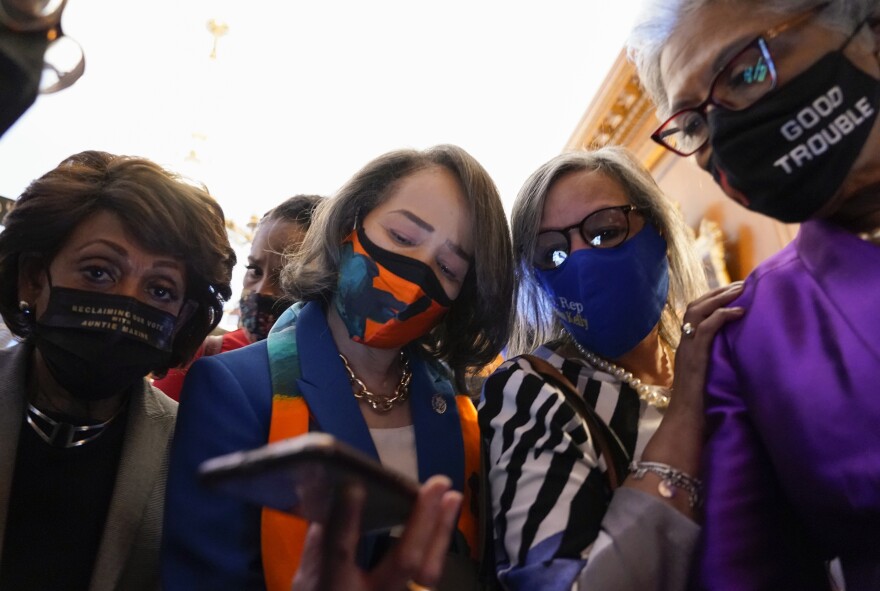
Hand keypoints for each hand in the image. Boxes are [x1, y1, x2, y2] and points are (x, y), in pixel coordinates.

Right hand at [291, 475, 462, 590]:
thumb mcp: (308, 580)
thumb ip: (318, 544)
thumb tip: (330, 499)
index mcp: (334, 587)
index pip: (339, 552)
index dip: (346, 520)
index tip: (353, 487)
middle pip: (404, 561)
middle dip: (423, 519)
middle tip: (438, 484)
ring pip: (428, 571)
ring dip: (442, 529)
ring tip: (452, 496)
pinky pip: (430, 573)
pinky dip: (439, 543)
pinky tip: (446, 517)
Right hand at [671, 281, 745, 415]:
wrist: (686, 423)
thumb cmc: (701, 407)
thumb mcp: (710, 377)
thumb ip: (719, 362)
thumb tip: (740, 354)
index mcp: (687, 347)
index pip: (695, 313)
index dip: (713, 299)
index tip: (734, 292)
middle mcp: (684, 344)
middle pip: (695, 305)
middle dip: (718, 291)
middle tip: (741, 284)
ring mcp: (687, 349)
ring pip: (697, 311)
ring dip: (720, 297)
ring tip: (741, 290)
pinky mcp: (694, 356)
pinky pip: (706, 328)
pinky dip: (722, 315)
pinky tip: (740, 312)